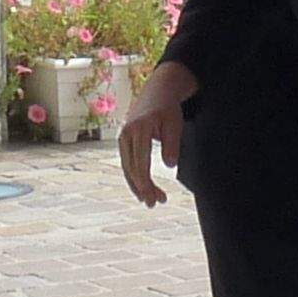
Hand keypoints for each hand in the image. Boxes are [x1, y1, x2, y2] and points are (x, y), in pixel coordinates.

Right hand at [118, 62, 193, 205]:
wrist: (157, 92)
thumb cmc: (167, 109)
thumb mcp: (175, 124)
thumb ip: (172, 144)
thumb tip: (169, 165)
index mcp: (139, 128)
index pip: (140, 160)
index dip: (145, 181)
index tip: (152, 195)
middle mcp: (126, 133)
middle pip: (132, 167)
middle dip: (143, 188)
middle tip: (156, 203)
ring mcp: (122, 137)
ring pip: (128, 168)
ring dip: (138, 186)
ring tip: (151, 202)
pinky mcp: (124, 142)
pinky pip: (128, 164)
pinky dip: (135, 178)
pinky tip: (143, 191)